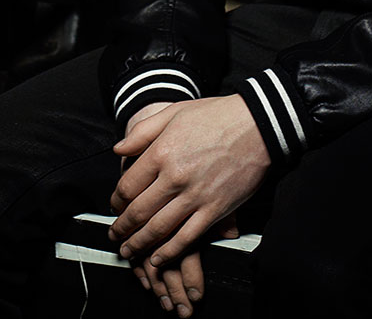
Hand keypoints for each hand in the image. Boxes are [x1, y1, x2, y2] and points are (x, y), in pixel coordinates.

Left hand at [117, 103, 228, 315]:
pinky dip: (170, 252)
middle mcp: (175, 177)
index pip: (127, 186)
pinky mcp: (216, 210)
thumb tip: (118, 150)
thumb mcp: (174, 112)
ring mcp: (195, 196)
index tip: (114, 208)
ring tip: (129, 252)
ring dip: (140, 244)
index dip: (116, 201)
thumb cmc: (215, 115)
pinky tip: (158, 259)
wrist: (257, 124)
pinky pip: (187, 238)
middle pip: (139, 212)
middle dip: (122, 228)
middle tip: (114, 237)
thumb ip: (142, 132)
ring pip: (159, 229)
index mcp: (161, 152)